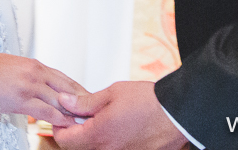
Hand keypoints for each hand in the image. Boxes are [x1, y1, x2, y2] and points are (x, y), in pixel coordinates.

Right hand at [0, 50, 88, 127]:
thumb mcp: (10, 67)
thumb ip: (25, 76)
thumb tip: (33, 87)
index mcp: (33, 65)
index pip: (63, 78)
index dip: (77, 90)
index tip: (85, 99)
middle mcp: (36, 73)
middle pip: (68, 88)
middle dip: (82, 101)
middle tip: (93, 111)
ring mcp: (30, 86)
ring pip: (61, 100)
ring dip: (75, 112)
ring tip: (86, 122)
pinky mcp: (21, 99)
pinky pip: (47, 111)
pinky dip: (60, 119)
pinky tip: (68, 125)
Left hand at [52, 82, 188, 149]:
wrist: (178, 114)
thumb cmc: (149, 102)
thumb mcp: (112, 94)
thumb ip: (85, 102)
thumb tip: (65, 102)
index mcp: (99, 135)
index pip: (64, 140)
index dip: (59, 126)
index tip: (63, 115)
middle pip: (78, 148)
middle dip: (74, 132)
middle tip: (80, 115)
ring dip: (92, 137)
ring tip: (100, 120)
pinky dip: (109, 142)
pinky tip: (116, 128)